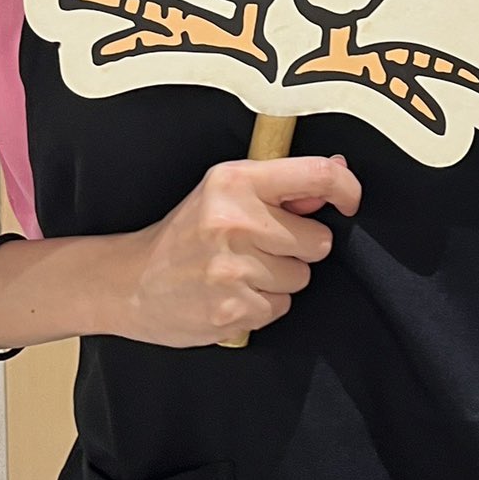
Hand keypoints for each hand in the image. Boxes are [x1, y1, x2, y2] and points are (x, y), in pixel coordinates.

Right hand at [108, 154, 361, 345]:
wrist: (130, 282)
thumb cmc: (185, 234)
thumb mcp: (224, 192)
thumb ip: (281, 185)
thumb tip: (338, 170)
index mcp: (235, 182)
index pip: (316, 176)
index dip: (346, 189)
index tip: (349, 202)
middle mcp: (236, 221)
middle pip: (318, 241)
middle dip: (298, 247)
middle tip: (259, 246)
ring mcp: (233, 269)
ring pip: (302, 278)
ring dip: (279, 279)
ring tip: (241, 272)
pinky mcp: (232, 310)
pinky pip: (280, 308)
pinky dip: (261, 305)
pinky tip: (232, 294)